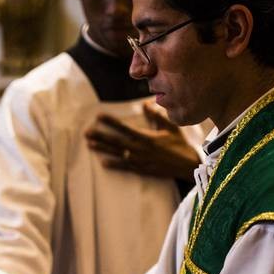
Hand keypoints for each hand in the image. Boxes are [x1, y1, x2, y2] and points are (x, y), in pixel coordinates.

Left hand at [85, 102, 199, 180]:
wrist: (187, 166)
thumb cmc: (180, 145)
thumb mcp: (170, 127)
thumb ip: (156, 116)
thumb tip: (145, 103)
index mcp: (146, 137)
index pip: (124, 128)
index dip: (110, 121)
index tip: (98, 116)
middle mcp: (140, 149)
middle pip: (116, 141)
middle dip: (100, 136)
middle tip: (86, 132)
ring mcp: (139, 161)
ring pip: (117, 154)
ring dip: (102, 149)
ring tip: (89, 144)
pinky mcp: (142, 169)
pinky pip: (125, 168)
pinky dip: (114, 165)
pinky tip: (103, 162)